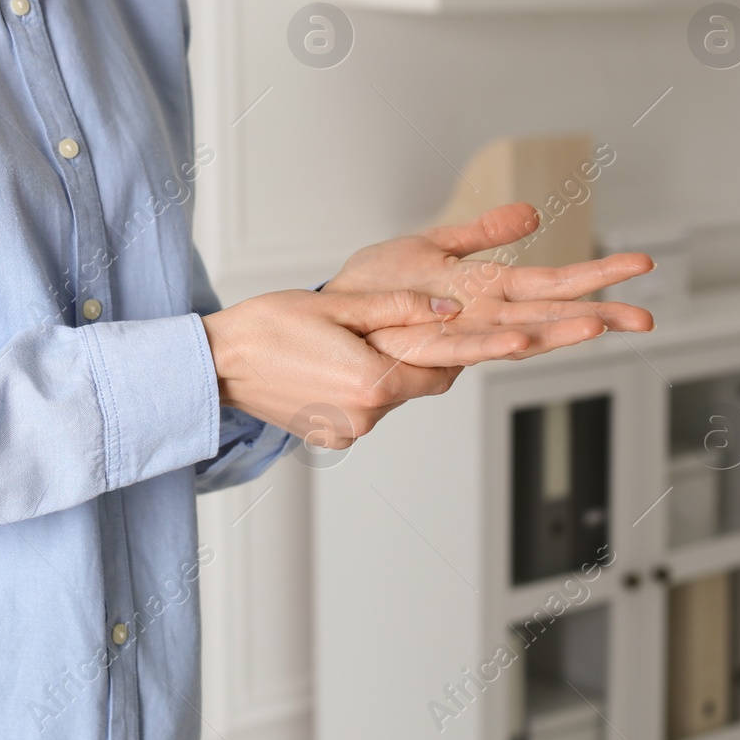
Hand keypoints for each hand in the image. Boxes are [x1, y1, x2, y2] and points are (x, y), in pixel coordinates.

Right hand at [201, 288, 536, 447]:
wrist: (217, 364)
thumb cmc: (268, 327)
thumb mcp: (338, 306)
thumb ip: (399, 309)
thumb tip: (450, 309)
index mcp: (372, 381)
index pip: (446, 367)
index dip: (479, 348)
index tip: (521, 338)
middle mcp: (367, 414)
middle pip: (425, 382)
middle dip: (428, 354)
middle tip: (424, 321)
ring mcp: (350, 429)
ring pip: (397, 393)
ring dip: (393, 367)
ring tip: (357, 339)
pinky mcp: (334, 433)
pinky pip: (370, 405)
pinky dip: (367, 382)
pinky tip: (337, 361)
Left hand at [322, 202, 654, 360]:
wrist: (329, 310)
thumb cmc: (376, 283)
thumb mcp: (434, 246)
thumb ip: (483, 234)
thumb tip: (532, 215)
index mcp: (485, 291)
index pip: (552, 284)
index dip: (596, 277)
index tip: (642, 264)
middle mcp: (478, 317)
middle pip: (547, 315)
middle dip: (597, 314)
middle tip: (647, 317)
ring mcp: (453, 332)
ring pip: (515, 336)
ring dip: (555, 331)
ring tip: (596, 325)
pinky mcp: (420, 343)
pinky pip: (462, 347)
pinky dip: (494, 343)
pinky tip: (522, 336)